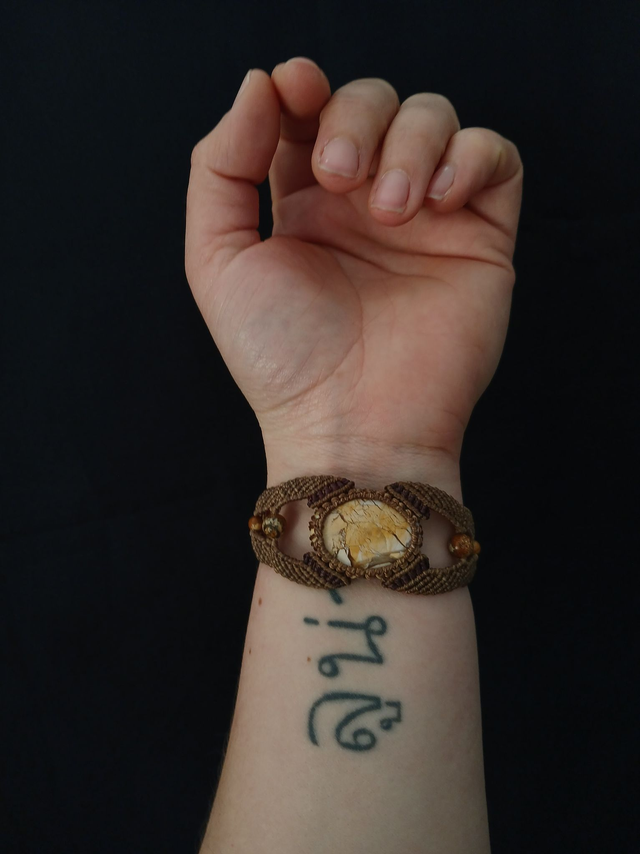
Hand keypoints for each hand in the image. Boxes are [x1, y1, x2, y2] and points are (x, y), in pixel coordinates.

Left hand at [185, 58, 522, 491]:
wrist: (352, 426)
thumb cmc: (282, 358)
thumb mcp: (218, 260)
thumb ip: (221, 167)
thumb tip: (261, 84)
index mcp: (304, 207)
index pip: (310, 114)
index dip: (304, 86)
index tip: (296, 86)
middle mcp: (365, 206)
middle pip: (372, 102)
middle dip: (355, 117)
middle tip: (341, 176)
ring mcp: (426, 220)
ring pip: (433, 118)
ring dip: (409, 143)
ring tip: (390, 212)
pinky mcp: (479, 239)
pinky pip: (495, 157)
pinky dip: (470, 157)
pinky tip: (438, 202)